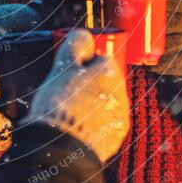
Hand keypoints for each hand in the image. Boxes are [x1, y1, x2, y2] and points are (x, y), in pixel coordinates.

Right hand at [24, 29, 128, 161]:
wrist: (61, 147)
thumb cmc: (60, 104)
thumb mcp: (62, 66)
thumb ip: (75, 46)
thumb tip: (84, 35)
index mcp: (109, 73)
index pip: (101, 58)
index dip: (83, 64)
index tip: (70, 72)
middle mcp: (121, 94)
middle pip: (105, 81)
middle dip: (89, 84)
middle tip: (66, 92)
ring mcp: (119, 118)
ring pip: (106, 104)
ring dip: (92, 104)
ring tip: (70, 112)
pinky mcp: (115, 140)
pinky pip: (105, 125)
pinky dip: (94, 124)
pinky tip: (77, 127)